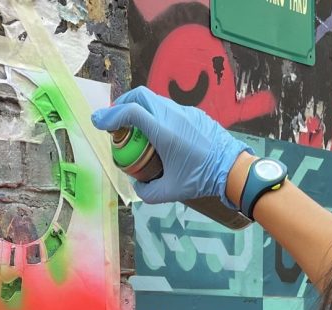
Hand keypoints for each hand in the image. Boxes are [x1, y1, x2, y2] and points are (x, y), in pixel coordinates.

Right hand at [91, 86, 251, 205]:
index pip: (131, 112)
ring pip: (155, 100)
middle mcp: (172, 115)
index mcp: (164, 132)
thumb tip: (137, 185)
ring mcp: (185, 112)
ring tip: (136, 127)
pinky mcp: (194, 114)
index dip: (111, 115)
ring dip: (140, 108)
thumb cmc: (202, 178)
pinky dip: (156, 114)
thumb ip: (147, 192)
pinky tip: (159, 133)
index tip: (99, 122)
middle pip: (140, 95)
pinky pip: (169, 108)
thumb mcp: (170, 191)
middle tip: (115, 120)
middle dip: (123, 103)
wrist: (232, 168)